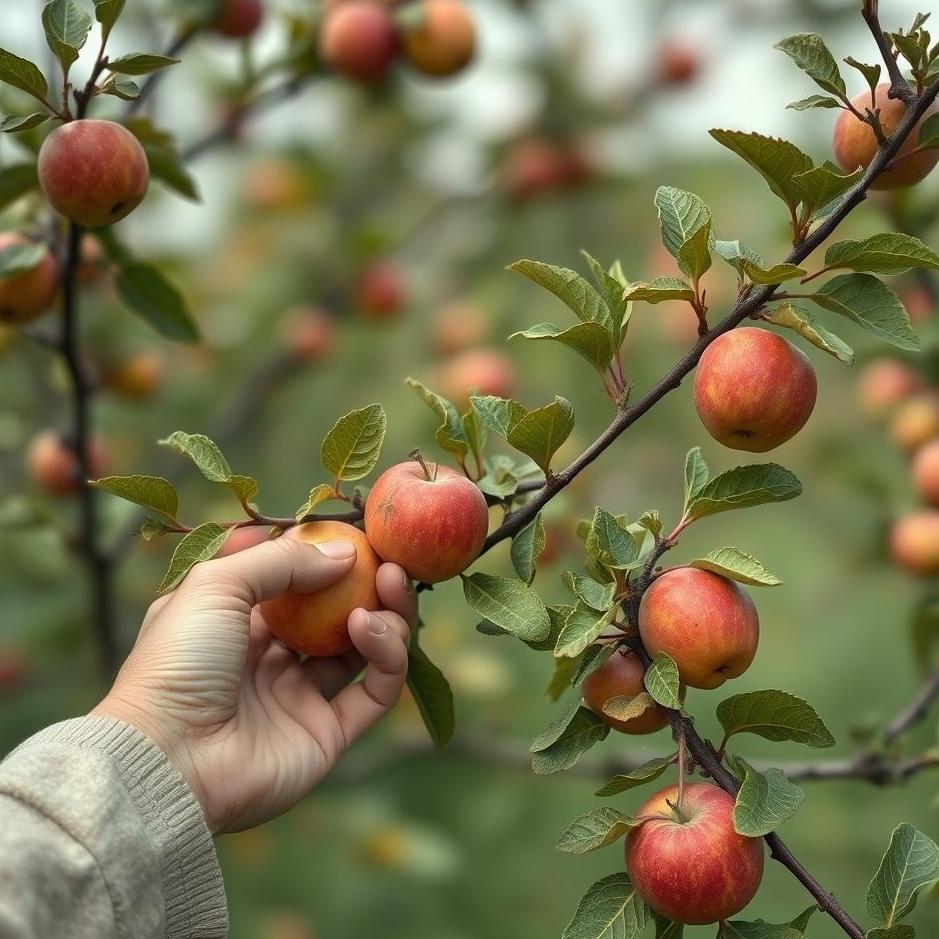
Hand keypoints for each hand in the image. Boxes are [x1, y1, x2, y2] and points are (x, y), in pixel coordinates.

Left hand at [93, 536, 414, 832]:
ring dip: (389, 614)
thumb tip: (345, 552)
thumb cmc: (177, 662)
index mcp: (239, 623)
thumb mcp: (217, 584)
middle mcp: (272, 659)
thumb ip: (283, 561)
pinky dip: (386, 655)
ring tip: (391, 588)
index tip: (361, 534)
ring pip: (364, 650)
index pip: (297, 582)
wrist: (167, 759)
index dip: (331, 558)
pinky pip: (375, 692)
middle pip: (338, 614)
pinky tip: (370, 627)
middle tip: (391, 562)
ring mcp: (301, 698)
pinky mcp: (327, 735)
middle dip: (371, 584)